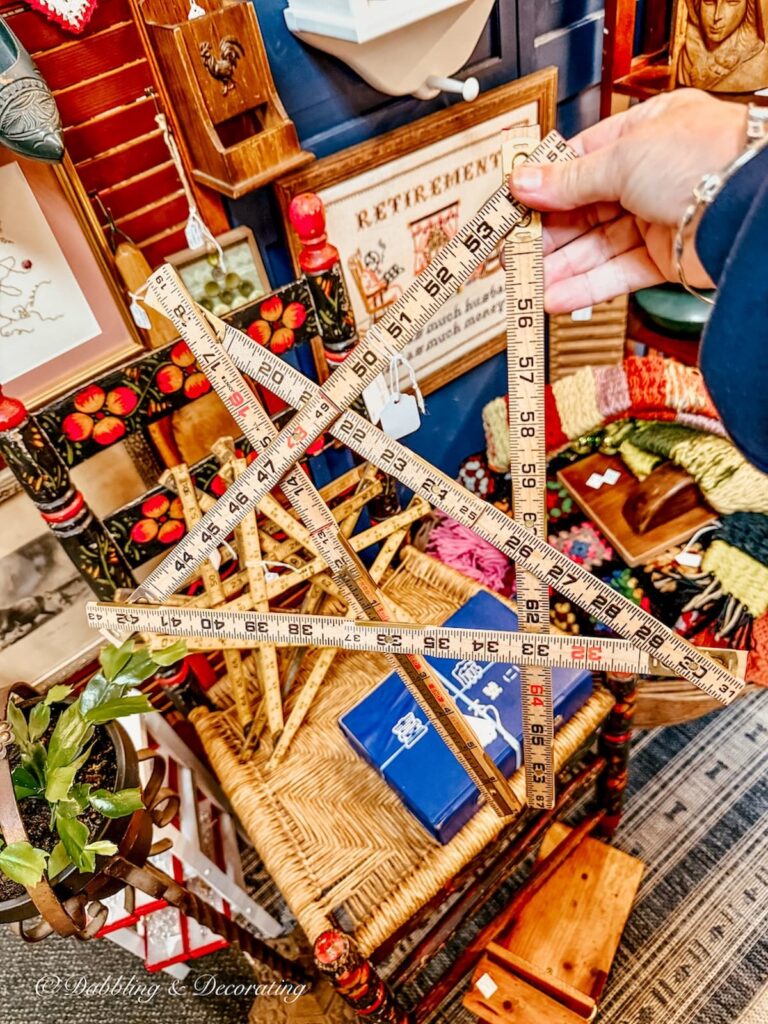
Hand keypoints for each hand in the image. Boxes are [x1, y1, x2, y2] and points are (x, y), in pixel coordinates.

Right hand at [508, 90, 746, 312]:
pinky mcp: (665, 259)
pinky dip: (586, 287)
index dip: (546, 185)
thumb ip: (568, 181)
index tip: (515, 204)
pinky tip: (557, 296)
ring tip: (529, 282)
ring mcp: (658, 218)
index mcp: (645, 133)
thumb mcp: (621, 158)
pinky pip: (616, 274)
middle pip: (585, 208)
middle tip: (515, 250)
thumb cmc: (706, 159)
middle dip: (548, 232)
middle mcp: (651, 175)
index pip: (581, 161)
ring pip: (598, 246)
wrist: (748, 208)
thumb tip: (524, 183)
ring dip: (561, 266)